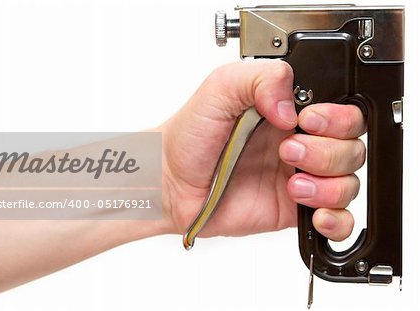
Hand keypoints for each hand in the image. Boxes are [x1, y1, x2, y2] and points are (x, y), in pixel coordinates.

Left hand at [160, 60, 365, 241]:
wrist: (172, 181)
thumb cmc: (191, 136)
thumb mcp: (220, 88)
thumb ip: (259, 79)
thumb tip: (292, 106)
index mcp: (288, 111)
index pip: (341, 110)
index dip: (336, 117)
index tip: (308, 121)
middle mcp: (298, 143)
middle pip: (351, 146)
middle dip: (327, 151)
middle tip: (288, 151)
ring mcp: (298, 177)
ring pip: (349, 182)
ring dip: (328, 184)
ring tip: (291, 183)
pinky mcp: (293, 209)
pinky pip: (336, 218)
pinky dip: (336, 219)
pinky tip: (314, 212)